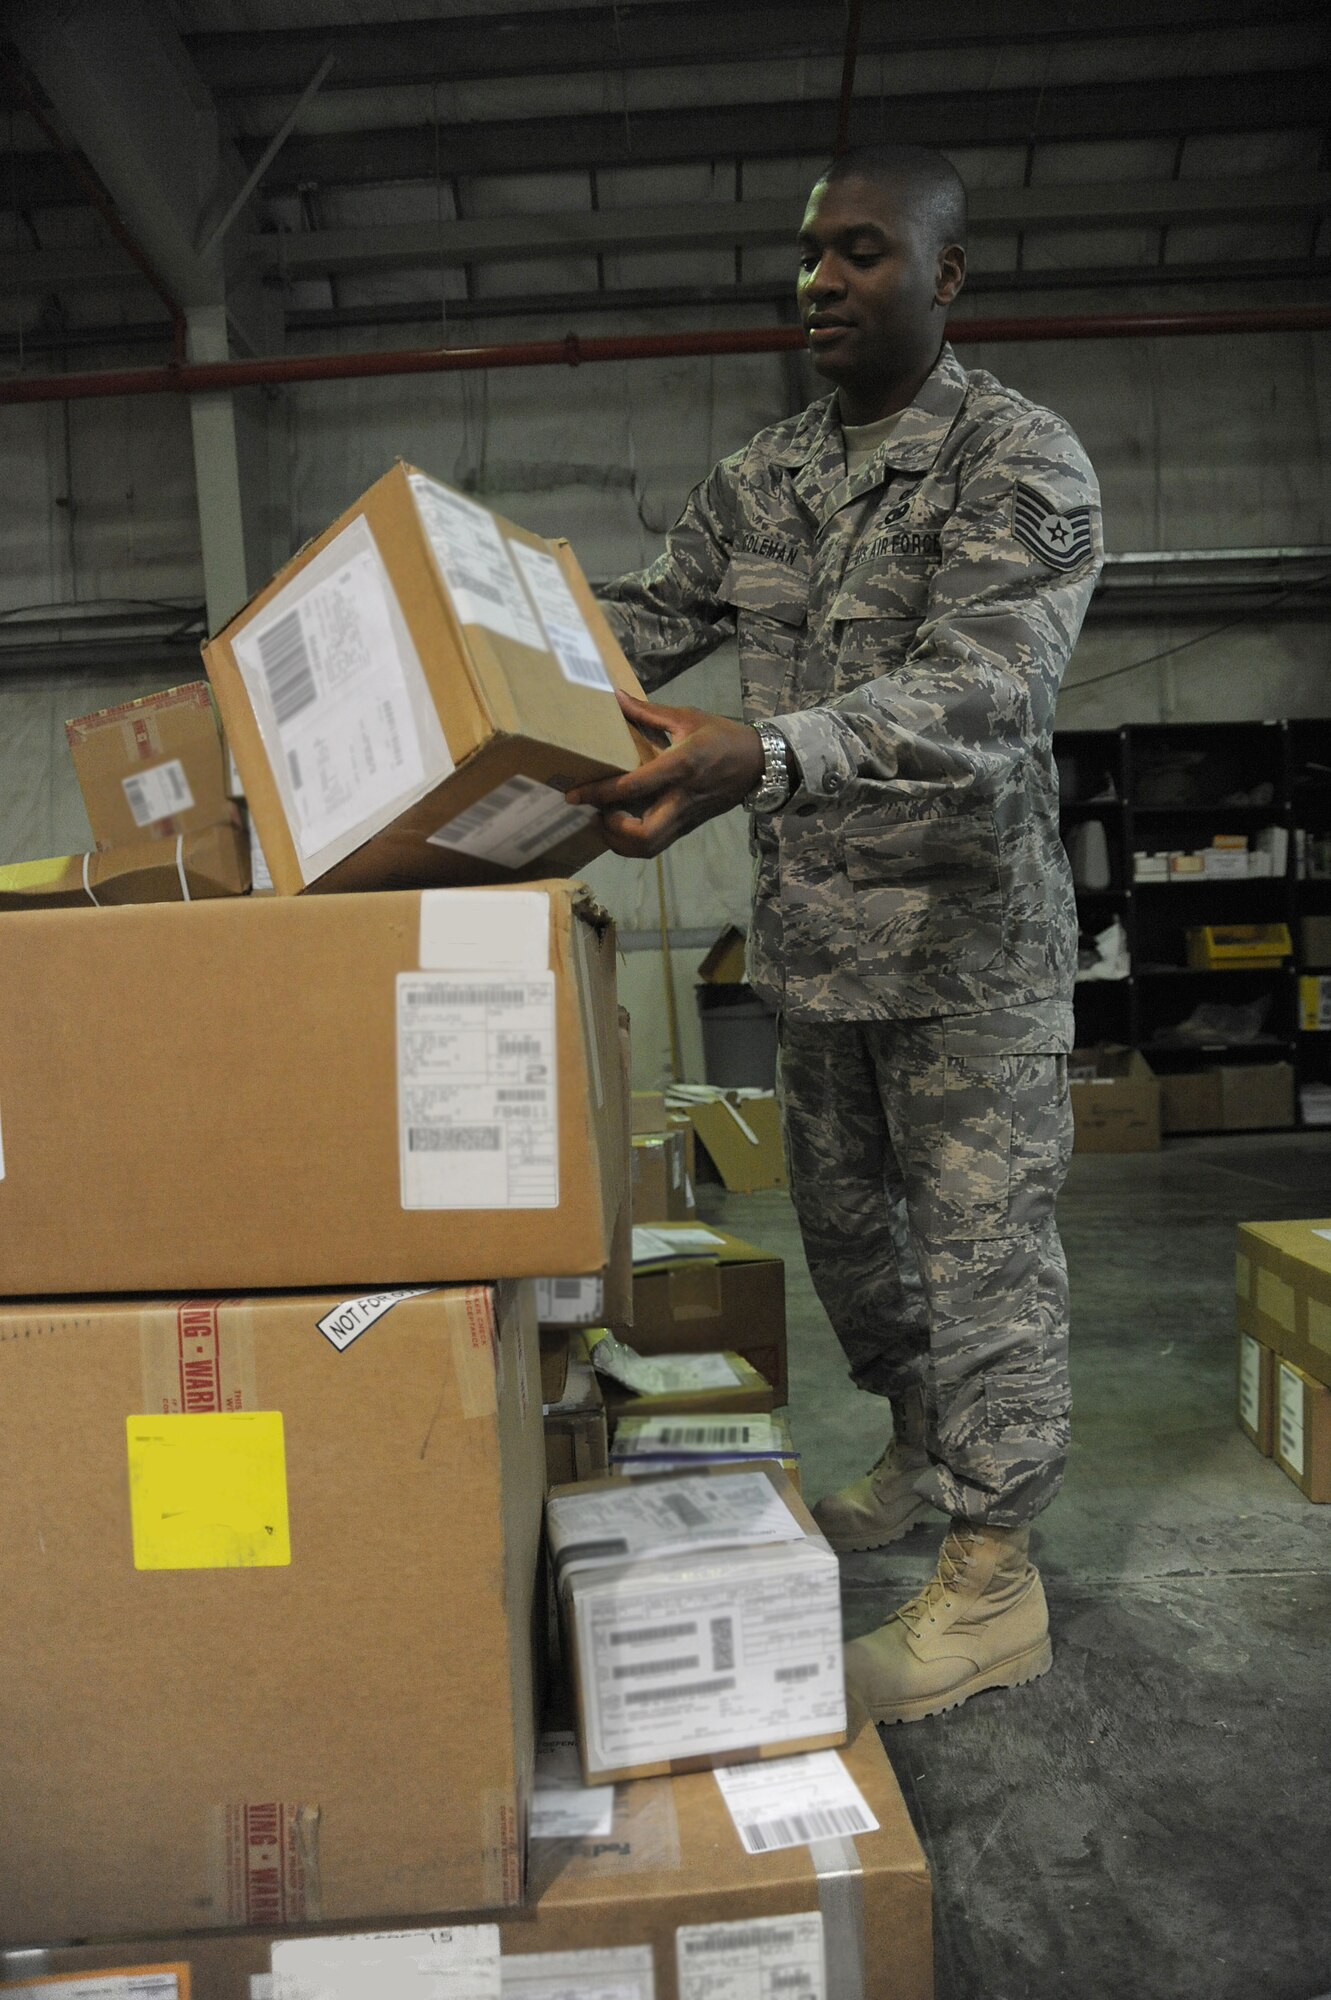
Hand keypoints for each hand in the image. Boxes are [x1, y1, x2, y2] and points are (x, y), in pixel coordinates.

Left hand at [567, 690, 763, 858]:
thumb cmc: (723, 736)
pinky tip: (622, 824)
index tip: (574, 794)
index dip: (600, 793)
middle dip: (611, 831)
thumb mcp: (687, 717)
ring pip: (649, 848)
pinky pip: (656, 845)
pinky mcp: (689, 827)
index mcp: (681, 766)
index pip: (633, 787)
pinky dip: (633, 841)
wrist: (759, 763)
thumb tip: (615, 696)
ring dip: (621, 842)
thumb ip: (647, 711)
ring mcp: (687, 817)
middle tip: (595, 813)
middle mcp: (682, 798)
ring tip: (606, 821)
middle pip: (642, 835)